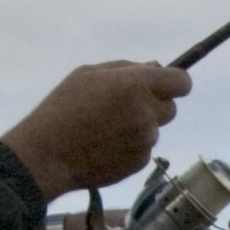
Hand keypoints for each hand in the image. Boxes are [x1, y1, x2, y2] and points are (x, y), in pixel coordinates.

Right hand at [0, 60, 187, 199]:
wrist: (48, 154)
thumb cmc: (63, 108)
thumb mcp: (88, 74)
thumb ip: (126, 68)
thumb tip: (155, 67)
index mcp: (136, 85)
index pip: (181, 82)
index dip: (174, 82)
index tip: (164, 84)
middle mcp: (147, 113)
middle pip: (170, 107)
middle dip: (155, 105)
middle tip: (125, 107)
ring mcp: (145, 140)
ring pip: (154, 129)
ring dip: (139, 127)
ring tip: (105, 129)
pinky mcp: (140, 162)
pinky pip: (143, 149)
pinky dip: (131, 146)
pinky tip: (104, 146)